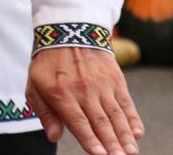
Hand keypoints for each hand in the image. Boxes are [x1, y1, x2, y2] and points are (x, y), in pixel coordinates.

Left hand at [25, 47, 142, 154]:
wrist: (68, 30)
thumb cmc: (48, 63)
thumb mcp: (34, 84)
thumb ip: (45, 112)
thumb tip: (53, 137)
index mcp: (62, 93)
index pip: (79, 122)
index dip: (90, 141)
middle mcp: (84, 90)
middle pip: (101, 122)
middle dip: (112, 144)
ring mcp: (102, 85)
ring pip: (116, 115)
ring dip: (125, 136)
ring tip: (131, 152)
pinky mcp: (116, 80)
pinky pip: (126, 103)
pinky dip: (133, 119)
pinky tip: (138, 133)